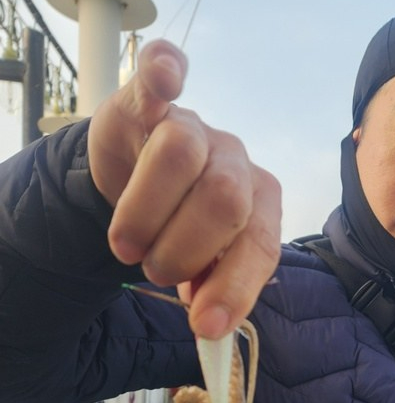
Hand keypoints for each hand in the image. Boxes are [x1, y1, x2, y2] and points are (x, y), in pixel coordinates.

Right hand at [88, 43, 280, 331]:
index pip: (259, 244)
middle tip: (152, 270)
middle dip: (182, 250)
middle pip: (224, 199)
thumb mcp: (196, 269)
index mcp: (257, 204)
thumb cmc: (172, 229)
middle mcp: (232, 159)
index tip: (205, 325)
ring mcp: (191, 126)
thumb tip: (211, 332)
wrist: (126, 188)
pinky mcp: (146, 102)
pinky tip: (167, 77)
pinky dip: (165, 70)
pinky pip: (159, 75)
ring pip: (181, 154)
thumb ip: (208, 293)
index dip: (233, 286)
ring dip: (144, 212)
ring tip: (126, 243)